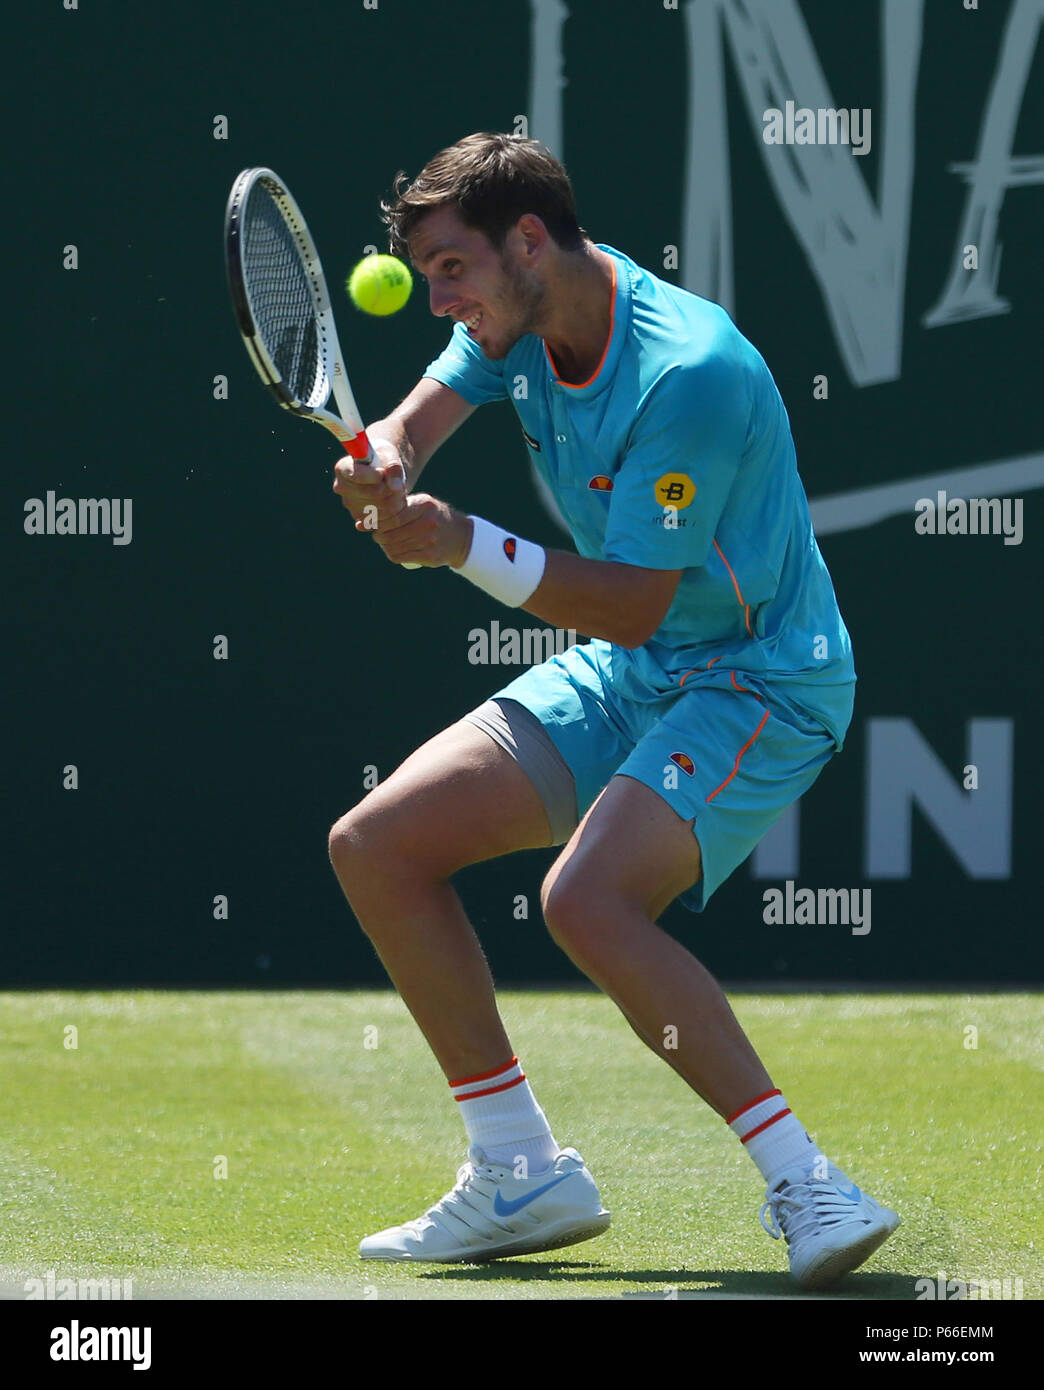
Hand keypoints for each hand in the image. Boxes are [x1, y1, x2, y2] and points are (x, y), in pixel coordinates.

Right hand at [332, 436, 408, 527]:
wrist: (383, 471)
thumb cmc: (383, 457)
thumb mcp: (389, 454)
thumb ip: (393, 467)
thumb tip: (396, 487)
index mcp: (343, 468)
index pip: (357, 476)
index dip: (374, 475)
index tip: (383, 472)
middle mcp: (341, 488)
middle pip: (373, 494)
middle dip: (391, 487)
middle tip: (396, 480)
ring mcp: (350, 505)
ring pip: (382, 508)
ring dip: (396, 499)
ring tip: (396, 488)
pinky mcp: (360, 519)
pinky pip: (384, 520)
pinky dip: (394, 511)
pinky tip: (392, 499)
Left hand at [358, 492, 473, 568]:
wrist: (461, 537)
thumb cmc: (434, 517)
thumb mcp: (421, 505)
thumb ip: (396, 508)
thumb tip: (360, 524)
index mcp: (424, 505)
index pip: (392, 514)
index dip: (378, 521)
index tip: (374, 523)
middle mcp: (428, 522)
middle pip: (391, 532)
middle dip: (379, 534)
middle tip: (378, 534)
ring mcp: (429, 540)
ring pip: (394, 546)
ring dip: (384, 545)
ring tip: (384, 542)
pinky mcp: (429, 556)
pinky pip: (401, 557)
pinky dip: (392, 554)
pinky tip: (392, 551)